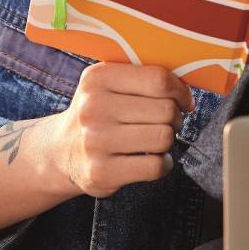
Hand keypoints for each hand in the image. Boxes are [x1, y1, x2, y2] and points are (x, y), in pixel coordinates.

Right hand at [44, 63, 194, 198]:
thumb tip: (187, 87)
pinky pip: (155, 167)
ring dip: (168, 140)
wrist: (60, 152)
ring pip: (163, 138)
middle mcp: (93, 108)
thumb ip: (142, 77)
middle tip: (165, 122)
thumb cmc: (99, 113)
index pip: (158, 80)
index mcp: (98, 78)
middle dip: (175, 117)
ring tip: (155, 139)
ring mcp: (95, 142)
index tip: (183, 100)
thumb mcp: (109, 84)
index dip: (180, 91)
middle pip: (165, 110)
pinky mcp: (101, 172)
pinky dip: (163, 164)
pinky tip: (152, 159)